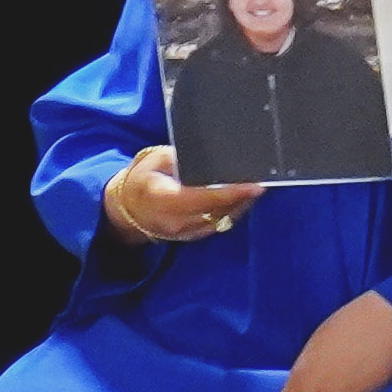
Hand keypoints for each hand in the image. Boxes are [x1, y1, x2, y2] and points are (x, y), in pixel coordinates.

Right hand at [102, 144, 265, 251]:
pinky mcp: (194, 236)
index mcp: (161, 198)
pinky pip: (219, 224)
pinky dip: (234, 211)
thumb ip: (179, 157)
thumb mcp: (154, 160)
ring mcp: (185, 232)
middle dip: (242, 197)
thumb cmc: (142, 179)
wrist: (128, 210)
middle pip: (217, 210)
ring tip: (257, 186)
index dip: (229, 192)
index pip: (201, 197)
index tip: (254, 185)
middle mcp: (174, 220)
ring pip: (222, 219)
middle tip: (263, 181)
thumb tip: (206, 155)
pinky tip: (245, 197)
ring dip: (241, 204)